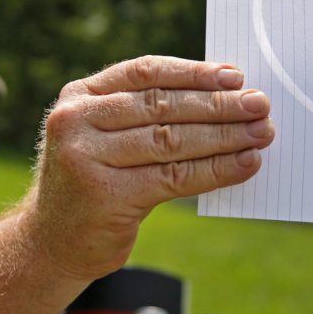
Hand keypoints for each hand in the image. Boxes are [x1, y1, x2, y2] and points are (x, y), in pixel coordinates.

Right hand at [27, 55, 273, 279]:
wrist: (52, 241)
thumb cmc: (91, 183)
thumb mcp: (102, 137)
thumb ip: (143, 115)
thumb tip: (221, 97)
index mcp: (78, 97)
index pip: (144, 72)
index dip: (193, 73)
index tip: (235, 77)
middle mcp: (76, 121)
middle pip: (161, 105)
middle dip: (217, 105)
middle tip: (260, 105)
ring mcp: (87, 158)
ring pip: (171, 140)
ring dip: (224, 136)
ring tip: (260, 133)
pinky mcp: (106, 195)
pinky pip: (174, 177)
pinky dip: (216, 170)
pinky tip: (244, 164)